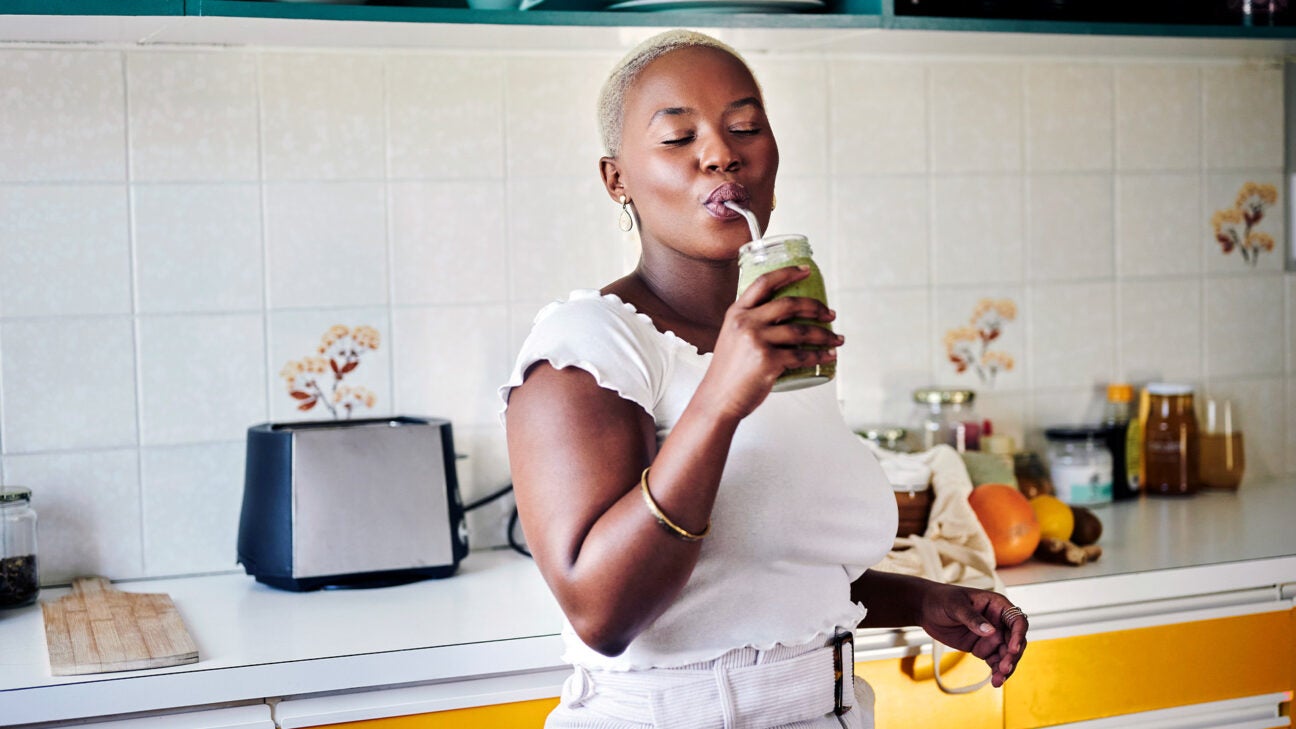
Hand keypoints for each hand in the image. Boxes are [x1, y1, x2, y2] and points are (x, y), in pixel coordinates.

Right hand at [696, 266, 841, 420]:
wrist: (718, 399)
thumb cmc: (729, 371)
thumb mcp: (734, 337)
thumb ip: (753, 323)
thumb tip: (786, 317)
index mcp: (737, 312)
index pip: (764, 283)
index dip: (787, 273)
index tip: (806, 270)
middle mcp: (746, 322)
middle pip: (789, 304)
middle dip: (816, 307)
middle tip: (831, 314)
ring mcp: (757, 341)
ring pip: (801, 331)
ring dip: (825, 335)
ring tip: (837, 339)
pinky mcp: (768, 361)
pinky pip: (802, 355)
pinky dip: (819, 356)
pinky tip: (828, 356)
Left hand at [916, 582, 1027, 687]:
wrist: (926, 610)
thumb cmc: (941, 599)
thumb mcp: (955, 605)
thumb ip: (972, 618)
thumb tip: (991, 631)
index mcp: (996, 605)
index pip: (1016, 619)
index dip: (1018, 634)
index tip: (1012, 648)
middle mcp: (998, 621)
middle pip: (1015, 641)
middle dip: (1012, 656)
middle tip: (1004, 669)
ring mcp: (991, 636)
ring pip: (1006, 654)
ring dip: (1005, 668)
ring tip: (998, 680)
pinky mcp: (983, 648)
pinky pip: (995, 661)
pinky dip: (996, 671)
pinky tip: (995, 681)